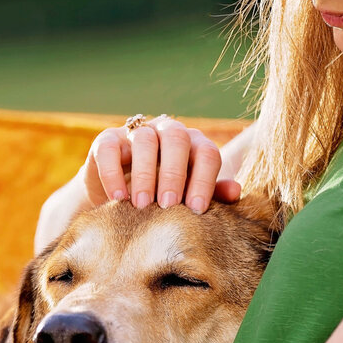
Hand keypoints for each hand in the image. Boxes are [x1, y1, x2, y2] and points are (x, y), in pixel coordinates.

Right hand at [81, 116, 240, 212]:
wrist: (121, 201)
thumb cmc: (164, 199)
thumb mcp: (188, 199)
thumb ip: (212, 195)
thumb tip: (235, 192)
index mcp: (194, 144)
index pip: (207, 153)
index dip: (204, 180)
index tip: (195, 210)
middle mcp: (168, 132)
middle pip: (177, 139)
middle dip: (174, 174)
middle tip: (167, 206)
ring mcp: (137, 133)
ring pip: (144, 140)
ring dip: (144, 174)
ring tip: (141, 206)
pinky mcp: (107, 139)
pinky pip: (110, 148)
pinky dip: (113, 173)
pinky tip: (118, 197)